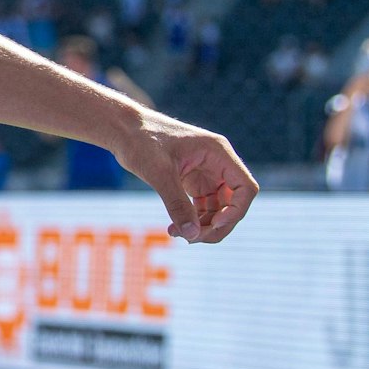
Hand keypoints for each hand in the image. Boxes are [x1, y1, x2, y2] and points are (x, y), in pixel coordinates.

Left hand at [114, 111, 256, 243]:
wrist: (122, 130)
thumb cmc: (141, 142)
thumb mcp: (159, 173)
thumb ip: (177, 204)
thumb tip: (192, 235)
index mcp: (218, 153)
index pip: (245, 188)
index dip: (236, 211)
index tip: (214, 225)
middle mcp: (217, 163)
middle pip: (233, 203)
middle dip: (217, 225)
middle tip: (191, 239)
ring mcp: (206, 173)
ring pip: (218, 208)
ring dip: (203, 226)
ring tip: (177, 234)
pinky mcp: (192, 181)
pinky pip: (202, 207)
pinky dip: (192, 220)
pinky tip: (175, 229)